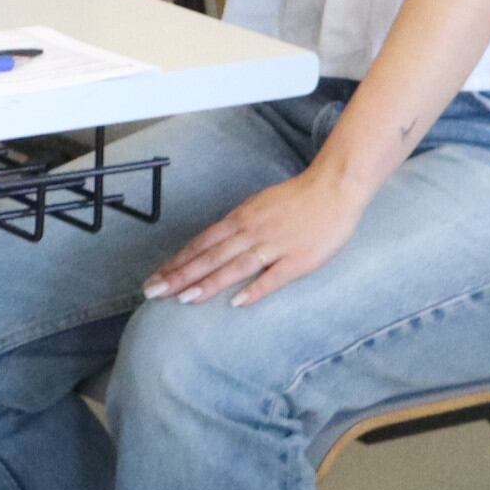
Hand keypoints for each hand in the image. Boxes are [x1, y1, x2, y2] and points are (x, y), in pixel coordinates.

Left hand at [146, 161, 365, 306]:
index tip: (155, 278)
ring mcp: (275, 245)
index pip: (201, 243)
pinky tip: (236, 303)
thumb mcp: (258, 206)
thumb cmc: (297, 198)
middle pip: (210, 256)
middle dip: (180, 276)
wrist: (335, 187)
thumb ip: (236, 226)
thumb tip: (212, 246)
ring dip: (208, 283)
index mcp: (242, 218)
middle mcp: (252, 231)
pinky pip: (273, 277)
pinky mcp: (299, 259)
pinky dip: (254, 289)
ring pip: (235, 266)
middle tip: (154, 292)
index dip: (177, 262)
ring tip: (184, 299)